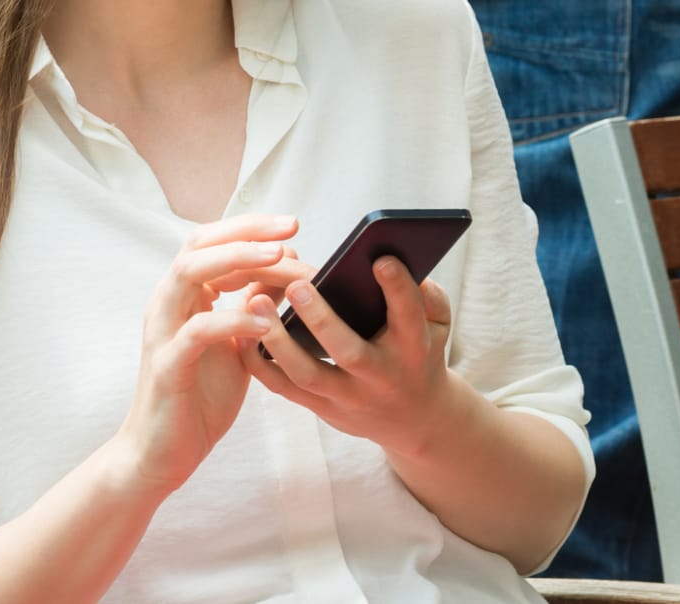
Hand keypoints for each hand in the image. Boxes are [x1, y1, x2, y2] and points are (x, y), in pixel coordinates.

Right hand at [116, 214, 312, 497]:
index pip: (212, 241)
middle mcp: (168, 304)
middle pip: (199, 244)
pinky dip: (233, 320)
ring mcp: (163, 332)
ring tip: (279, 258)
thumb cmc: (200, 397)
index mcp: (184, 296)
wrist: (162, 453)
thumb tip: (287, 272)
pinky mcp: (168, 366)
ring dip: (237, 260)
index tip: (291, 225)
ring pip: (190, 273)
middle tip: (290, 227)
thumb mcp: (239, 346)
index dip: (250, 227)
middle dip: (247, 231)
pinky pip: (198, 331)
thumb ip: (255, 309)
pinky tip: (266, 321)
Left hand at [242, 257, 462, 457]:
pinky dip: (259, 362)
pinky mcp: (322, 408)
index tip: (380, 259)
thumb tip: (401, 261)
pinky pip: (284, 388)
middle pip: (350, 352)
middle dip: (322, 320)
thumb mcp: (439, 325)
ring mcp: (348, 397)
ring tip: (255, 302)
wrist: (414, 419)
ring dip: (278, 341)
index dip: (397, 289)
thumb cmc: (421, 353)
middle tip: (296, 284)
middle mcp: (381, 376)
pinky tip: (240, 331)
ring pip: (308, 374)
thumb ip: (429, 295)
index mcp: (414, 349)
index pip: (408, 317)